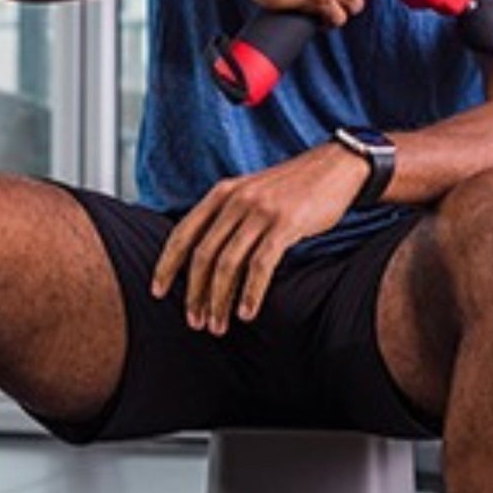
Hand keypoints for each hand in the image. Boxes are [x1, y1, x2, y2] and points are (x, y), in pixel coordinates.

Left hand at [150, 146, 367, 334]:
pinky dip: (251, 293)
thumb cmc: (292, 187)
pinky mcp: (285, 223)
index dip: (166, 265)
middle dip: (195, 294)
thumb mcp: (250, 192)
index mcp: (222, 192)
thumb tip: (202, 257)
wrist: (334, 167)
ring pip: (228, 264)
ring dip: (219, 301)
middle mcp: (236, 199)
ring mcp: (260, 211)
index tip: (158, 292)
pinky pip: (260, 265)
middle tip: (195, 322)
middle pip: (203, 255)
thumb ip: (226, 215)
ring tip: (218, 325)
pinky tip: (247, 313)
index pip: (183, 232)